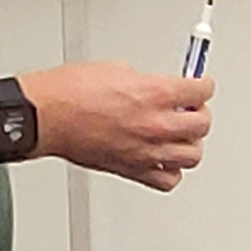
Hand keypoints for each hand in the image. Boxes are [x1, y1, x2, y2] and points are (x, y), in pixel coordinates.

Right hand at [18, 61, 212, 191]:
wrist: (47, 116)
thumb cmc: (70, 93)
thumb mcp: (117, 70)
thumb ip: (147, 82)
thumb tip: (159, 87)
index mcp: (154, 94)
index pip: (201, 91)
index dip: (203, 86)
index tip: (200, 86)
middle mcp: (155, 125)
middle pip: (202, 125)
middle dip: (199, 114)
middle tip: (191, 109)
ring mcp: (146, 151)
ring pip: (192, 156)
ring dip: (190, 143)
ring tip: (182, 135)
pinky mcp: (132, 170)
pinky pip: (167, 180)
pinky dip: (171, 171)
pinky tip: (165, 160)